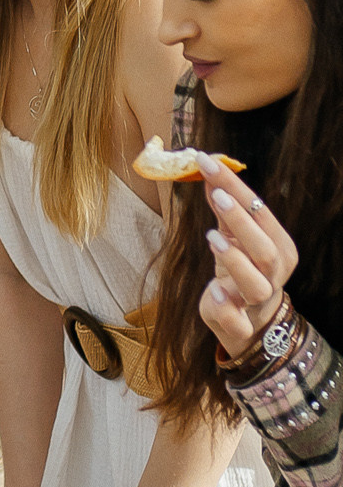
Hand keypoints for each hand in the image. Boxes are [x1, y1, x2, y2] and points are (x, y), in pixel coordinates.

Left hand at [196, 157, 297, 361]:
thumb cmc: (241, 270)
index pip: (260, 212)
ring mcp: (258, 300)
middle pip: (265, 249)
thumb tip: (207, 167)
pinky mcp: (240, 324)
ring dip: (234, 260)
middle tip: (216, 195)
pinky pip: (238, 320)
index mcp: (278, 247)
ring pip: (256, 284)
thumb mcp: (233, 236)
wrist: (249, 323)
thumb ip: (223, 207)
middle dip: (242, 221)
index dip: (235, 187)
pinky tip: (212, 289)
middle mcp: (274, 273)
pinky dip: (226, 307)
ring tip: (212, 238)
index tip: (208, 163)